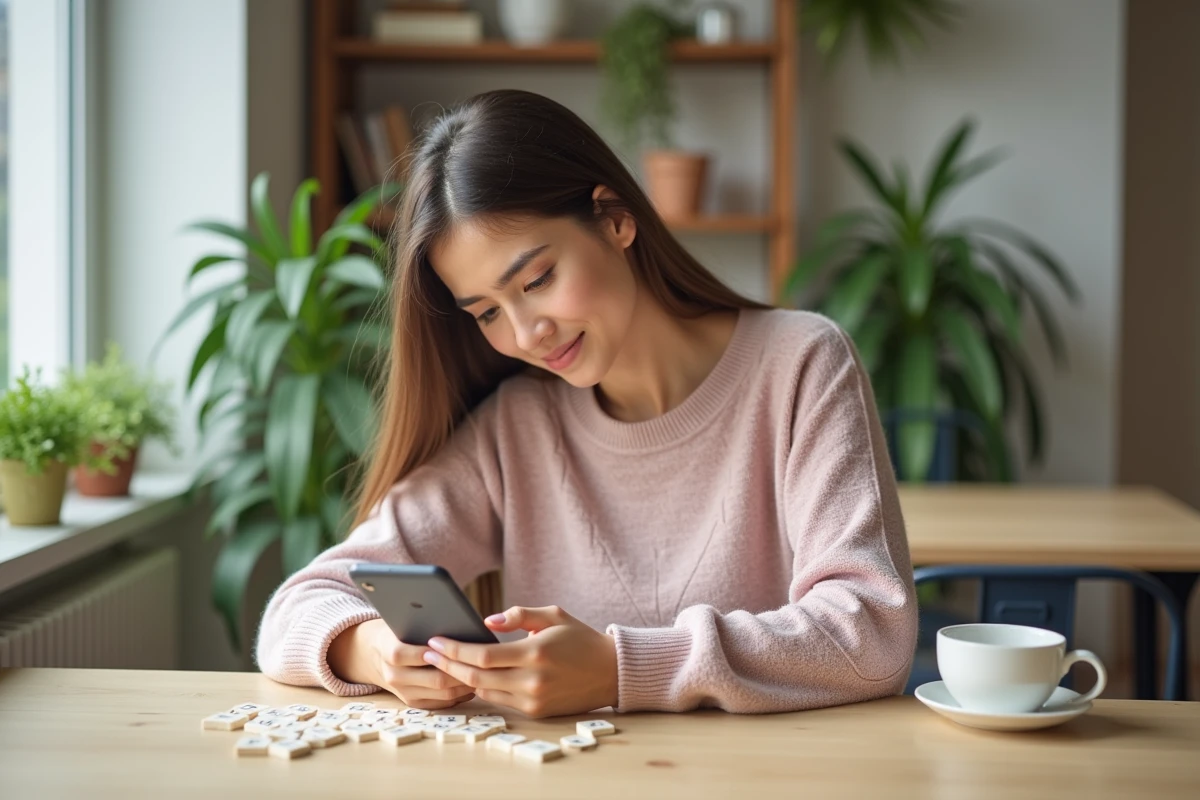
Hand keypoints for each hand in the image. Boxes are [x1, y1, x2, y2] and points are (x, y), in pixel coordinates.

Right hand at [327, 619, 475, 709]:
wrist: (371, 653)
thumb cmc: (396, 631)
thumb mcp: (402, 621)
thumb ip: (423, 621)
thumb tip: (458, 619)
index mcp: (390, 651)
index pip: (419, 655)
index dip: (443, 653)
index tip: (465, 646)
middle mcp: (394, 676)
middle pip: (436, 679)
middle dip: (463, 672)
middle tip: (484, 664)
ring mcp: (402, 692)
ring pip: (442, 694)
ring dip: (465, 685)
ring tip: (483, 673)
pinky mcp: (412, 703)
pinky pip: (440, 703)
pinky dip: (459, 695)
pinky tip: (472, 684)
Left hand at [423, 605, 618, 718]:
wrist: (610, 671)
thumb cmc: (579, 638)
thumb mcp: (552, 615)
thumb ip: (517, 615)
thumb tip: (485, 622)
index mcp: (535, 652)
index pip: (482, 655)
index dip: (454, 650)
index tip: (434, 641)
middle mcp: (532, 680)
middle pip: (476, 677)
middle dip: (447, 665)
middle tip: (428, 653)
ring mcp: (533, 700)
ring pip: (484, 691)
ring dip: (461, 678)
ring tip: (443, 663)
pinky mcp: (537, 712)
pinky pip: (499, 701)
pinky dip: (483, 688)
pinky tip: (471, 676)